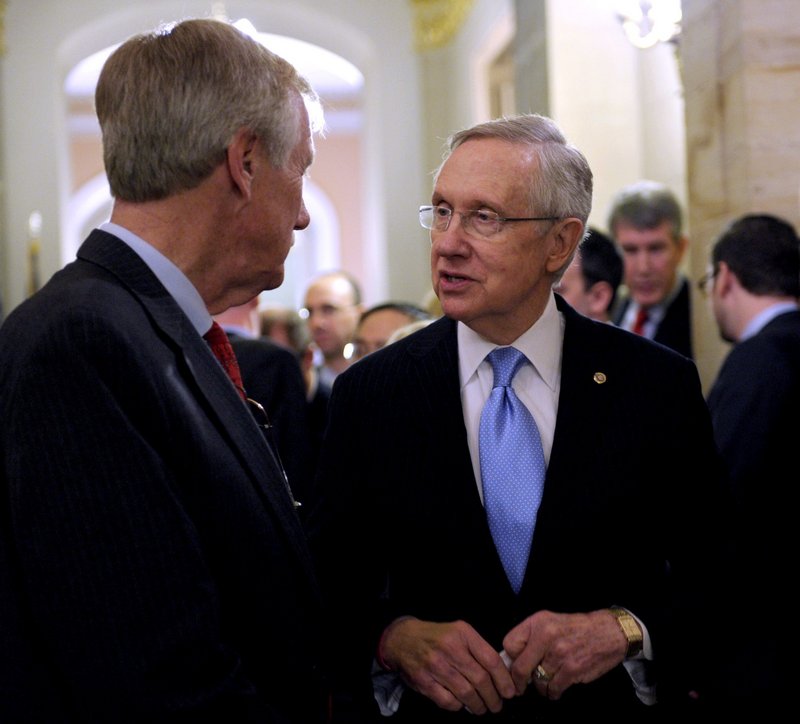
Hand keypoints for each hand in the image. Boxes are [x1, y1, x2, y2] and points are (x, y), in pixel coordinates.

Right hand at [379, 617, 516, 713]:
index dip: (504, 680)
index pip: (491, 660)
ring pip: (466, 693)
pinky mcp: (424, 681)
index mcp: (462, 633)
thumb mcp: (459, 633)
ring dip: (478, 705)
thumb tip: (501, 675)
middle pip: (481, 679)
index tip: (510, 692)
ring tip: (482, 708)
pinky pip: (448, 701)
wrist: (402, 639)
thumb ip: (478, 650)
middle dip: (493, 697)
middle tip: (497, 705)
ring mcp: (435, 665)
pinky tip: (462, 704)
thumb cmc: (437, 637)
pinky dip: (458, 706)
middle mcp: (450, 648)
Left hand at [502, 609, 627, 699]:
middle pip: (520, 668)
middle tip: (519, 687)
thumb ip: (530, 636)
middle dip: (518, 681)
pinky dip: (553, 692)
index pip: (510, 644)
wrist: (607, 632)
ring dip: (540, 686)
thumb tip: (511, 659)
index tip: (515, 664)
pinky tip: (557, 687)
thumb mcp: (549, 621)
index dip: (511, 657)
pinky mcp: (572, 670)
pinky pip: (553, 689)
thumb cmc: (575, 628)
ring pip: (538, 681)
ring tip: (546, 681)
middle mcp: (547, 637)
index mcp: (538, 623)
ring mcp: (560, 655)